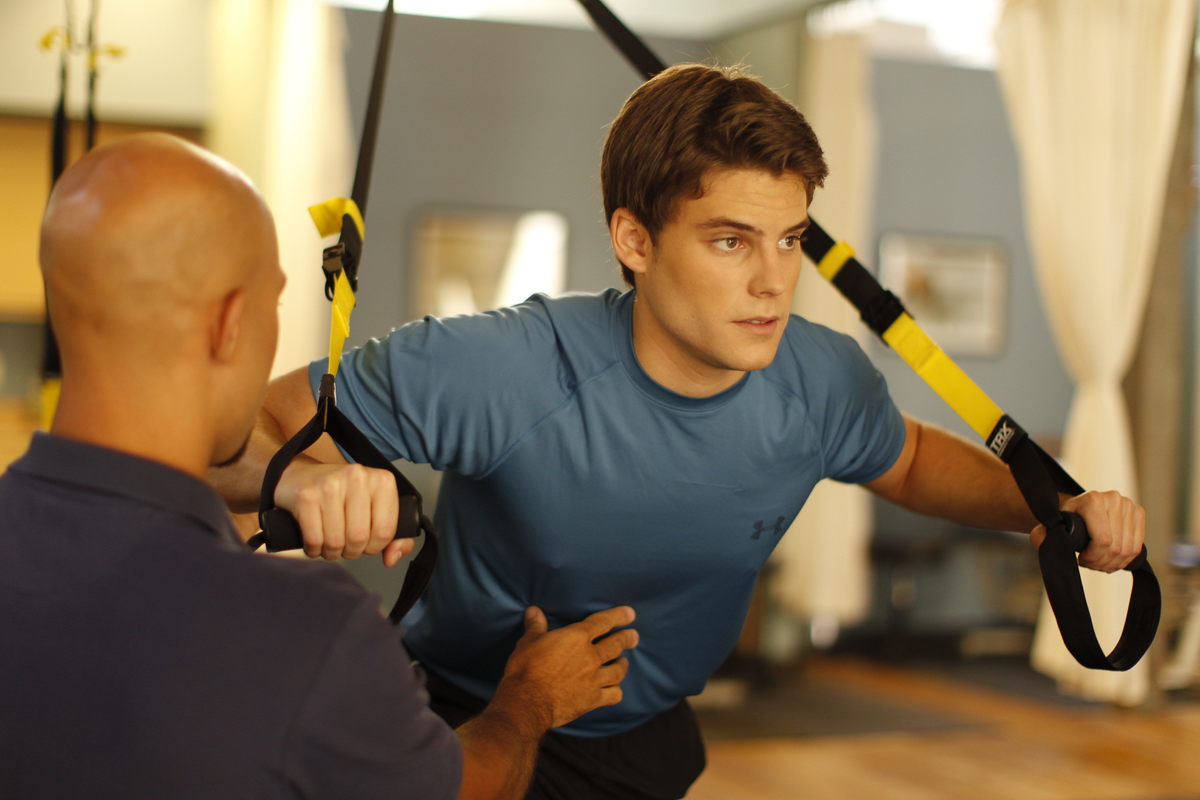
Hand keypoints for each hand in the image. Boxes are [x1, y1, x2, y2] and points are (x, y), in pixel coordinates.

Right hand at [275, 460, 409, 565]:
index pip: (385, 531)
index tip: (366, 543)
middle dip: (352, 551)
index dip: (375, 547)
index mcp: (381, 481)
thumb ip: (395, 536)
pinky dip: (314, 550)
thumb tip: (391, 558)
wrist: (301, 477)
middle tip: (346, 545)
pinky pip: (315, 540)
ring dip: (332, 552)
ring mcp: (330, 485)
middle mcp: (357, 478)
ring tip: (330, 544)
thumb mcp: (375, 508)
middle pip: (360, 538)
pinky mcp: (306, 496)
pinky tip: (315, 543)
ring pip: (336, 542)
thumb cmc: (342, 496)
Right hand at [494, 606, 637, 730]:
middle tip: (634, 636)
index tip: (630, 614)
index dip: (619, 616)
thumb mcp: (528, 642)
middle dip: (627, 639)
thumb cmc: (526, 668)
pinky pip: (614, 695)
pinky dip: (616, 691)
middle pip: (616, 645)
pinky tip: (615, 690)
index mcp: (576, 638)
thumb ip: (535, 625)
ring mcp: (594, 679)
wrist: (527, 701)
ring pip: (618, 670)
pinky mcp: (593, 699)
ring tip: (624, 663)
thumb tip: (533, 610)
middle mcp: (590, 656)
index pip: (603, 622)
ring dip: (623, 665)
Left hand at [1029, 490, 1145, 571]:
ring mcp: (1128, 505)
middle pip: (1116, 547)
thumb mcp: (1049, 526)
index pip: (1103, 540)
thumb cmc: (1063, 519)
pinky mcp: (1138, 512)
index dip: (1092, 557)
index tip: (1080, 559)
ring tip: (1099, 563)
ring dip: (1113, 563)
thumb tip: (1045, 544)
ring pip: (1128, 549)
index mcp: (1093, 500)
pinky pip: (1137, 546)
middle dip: (1101, 563)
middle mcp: (1114, 499)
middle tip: (1089, 564)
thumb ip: (1041, 536)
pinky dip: (1125, 559)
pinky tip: (1112, 560)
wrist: (1078, 508)